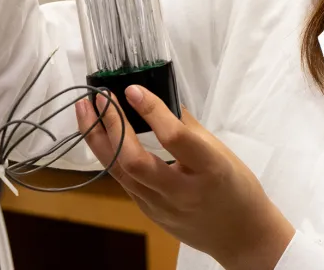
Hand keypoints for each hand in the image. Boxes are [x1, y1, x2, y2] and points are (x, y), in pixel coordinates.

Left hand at [76, 87, 294, 269]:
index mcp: (208, 169)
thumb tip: (160, 97)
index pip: (174, 138)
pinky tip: (100, 136)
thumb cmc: (237, 187)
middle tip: (98, 96)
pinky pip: (124, 181)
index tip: (132, 89)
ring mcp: (160, 206)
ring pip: (120, 172)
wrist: (239, 234)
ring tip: (85, 111)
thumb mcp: (220, 152)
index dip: (151, 111)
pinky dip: (110, 155)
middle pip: (135, 161)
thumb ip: (188, 127)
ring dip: (99, 140)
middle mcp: (180, 191)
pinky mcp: (148, 212)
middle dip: (112, 126)